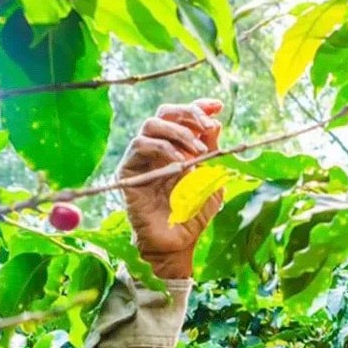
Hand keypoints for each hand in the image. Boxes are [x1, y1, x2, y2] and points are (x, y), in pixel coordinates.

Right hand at [117, 99, 223, 278]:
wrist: (177, 242)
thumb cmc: (194, 214)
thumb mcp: (211, 180)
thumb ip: (212, 153)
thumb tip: (215, 124)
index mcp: (178, 147)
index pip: (183, 116)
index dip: (198, 106)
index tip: (218, 106)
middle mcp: (158, 147)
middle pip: (165, 112)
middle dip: (189, 113)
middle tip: (208, 126)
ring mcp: (142, 157)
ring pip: (151, 124)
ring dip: (178, 132)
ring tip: (198, 151)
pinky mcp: (129, 169)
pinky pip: (141, 145)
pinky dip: (164, 148)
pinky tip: (181, 162)